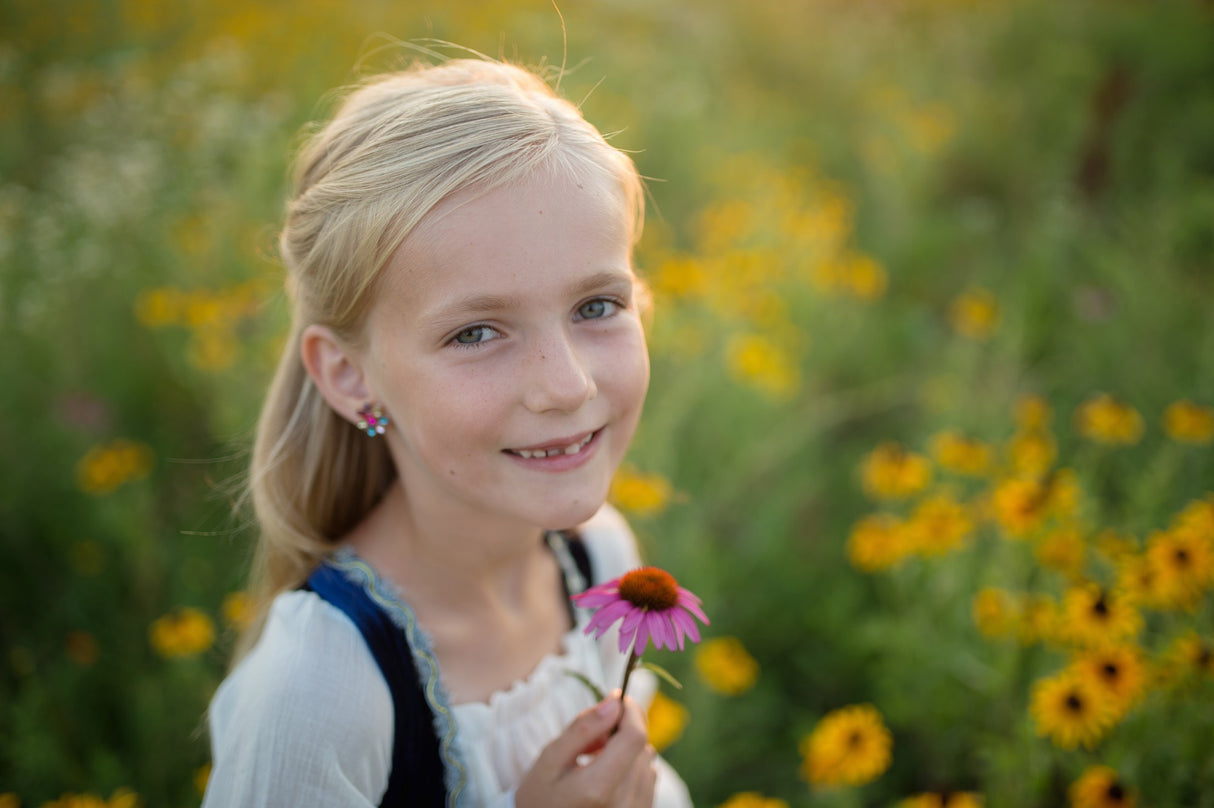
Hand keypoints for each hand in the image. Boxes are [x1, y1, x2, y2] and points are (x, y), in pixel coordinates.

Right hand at [516, 693, 656, 807]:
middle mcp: (623, 803)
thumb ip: (583, 728)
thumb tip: (615, 701)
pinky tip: (608, 776)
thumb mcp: (550, 758)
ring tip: (596, 760)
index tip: (618, 700)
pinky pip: (649, 778)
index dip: (630, 712)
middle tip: (592, 740)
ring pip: (648, 760)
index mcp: (598, 787)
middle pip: (641, 747)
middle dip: (622, 731)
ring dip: (628, 750)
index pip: (634, 738)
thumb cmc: (540, 796)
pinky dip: (633, 768)